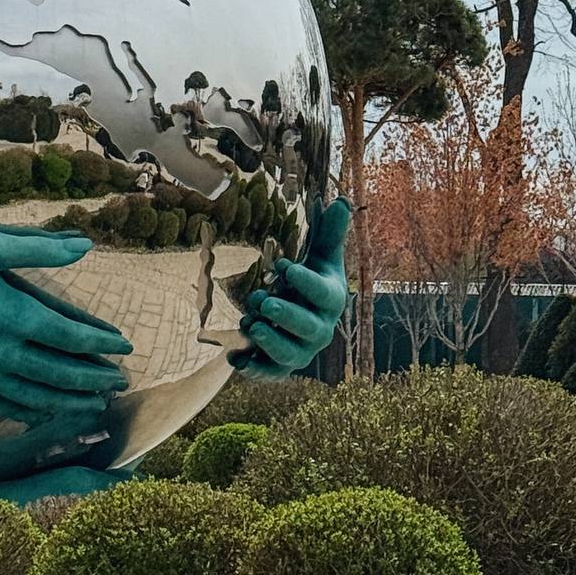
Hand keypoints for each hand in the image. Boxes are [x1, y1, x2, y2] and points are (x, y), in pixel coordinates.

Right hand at [0, 219, 133, 429]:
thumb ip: (37, 248)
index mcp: (10, 314)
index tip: (123, 347)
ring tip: (91, 404)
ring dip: (67, 402)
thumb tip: (84, 246)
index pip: (70, 338)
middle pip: (58, 374)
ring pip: (32, 397)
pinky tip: (40, 412)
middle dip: (93, 380)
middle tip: (119, 383)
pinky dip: (28, 411)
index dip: (101, 345)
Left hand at [235, 200, 350, 375]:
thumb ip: (329, 233)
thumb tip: (341, 201)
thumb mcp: (320, 256)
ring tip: (249, 324)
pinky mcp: (280, 366)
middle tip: (263, 301)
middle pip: (309, 328)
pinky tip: (234, 359)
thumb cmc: (311, 280)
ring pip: (290, 354)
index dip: (305, 282)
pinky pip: (269, 373)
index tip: (282, 264)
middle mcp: (320, 330)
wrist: (301, 315)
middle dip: (287, 316)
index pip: (324, 294)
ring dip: (270, 341)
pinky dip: (253, 369)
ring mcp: (301, 350)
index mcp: (331, 300)